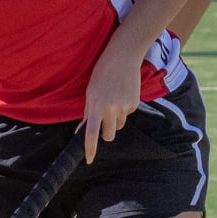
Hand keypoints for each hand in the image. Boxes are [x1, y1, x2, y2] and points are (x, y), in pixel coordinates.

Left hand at [81, 49, 140, 163]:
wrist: (123, 57)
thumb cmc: (101, 74)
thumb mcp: (90, 93)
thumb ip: (87, 114)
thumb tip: (81, 131)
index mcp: (96, 106)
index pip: (92, 133)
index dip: (90, 148)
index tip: (89, 160)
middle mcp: (111, 109)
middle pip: (109, 135)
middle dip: (106, 132)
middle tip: (104, 118)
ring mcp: (124, 107)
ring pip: (119, 125)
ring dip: (115, 119)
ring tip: (113, 99)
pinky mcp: (134, 104)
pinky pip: (127, 115)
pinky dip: (124, 109)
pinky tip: (122, 94)